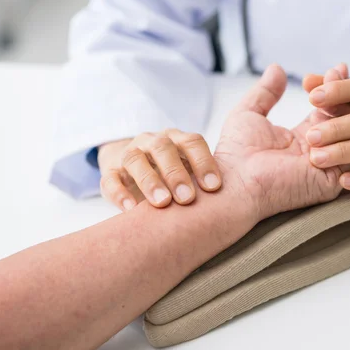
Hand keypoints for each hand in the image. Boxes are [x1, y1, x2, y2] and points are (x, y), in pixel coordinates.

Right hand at [98, 130, 221, 210]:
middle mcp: (152, 142)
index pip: (192, 142)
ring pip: (135, 160)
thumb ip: (207, 180)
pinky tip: (131, 210)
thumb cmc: (173, 175)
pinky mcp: (109, 172)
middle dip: (176, 173)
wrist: (131, 168)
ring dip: (149, 181)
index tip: (214, 187)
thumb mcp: (190, 171)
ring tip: (162, 203)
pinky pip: (110, 179)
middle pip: (162, 148)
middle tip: (187, 198)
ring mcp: (129, 154)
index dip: (204, 162)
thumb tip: (240, 199)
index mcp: (177, 139)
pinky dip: (119, 194)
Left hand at [214, 64, 349, 219]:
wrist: (234, 182)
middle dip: (345, 95)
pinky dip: (343, 137)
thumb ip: (266, 91)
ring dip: (342, 115)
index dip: (338, 87)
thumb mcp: (249, 113)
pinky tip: (320, 127)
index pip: (334, 109)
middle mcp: (321, 150)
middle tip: (332, 79)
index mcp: (305, 136)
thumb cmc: (236, 153)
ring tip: (319, 107)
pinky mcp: (331, 182)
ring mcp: (329, 167)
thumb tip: (276, 67)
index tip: (336, 68)